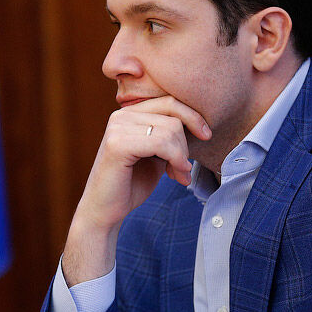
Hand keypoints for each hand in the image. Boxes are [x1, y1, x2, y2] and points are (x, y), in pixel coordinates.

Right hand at [62, 96, 210, 284]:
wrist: (104, 211)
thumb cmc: (130, 184)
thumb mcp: (156, 155)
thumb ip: (169, 137)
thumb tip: (200, 125)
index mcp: (129, 113)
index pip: (169, 101)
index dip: (193, 116)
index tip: (207, 136)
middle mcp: (121, 115)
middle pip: (173, 115)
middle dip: (186, 144)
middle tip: (184, 169)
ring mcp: (117, 127)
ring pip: (170, 129)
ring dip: (182, 156)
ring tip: (178, 175)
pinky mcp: (117, 144)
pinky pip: (161, 143)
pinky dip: (175, 159)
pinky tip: (175, 175)